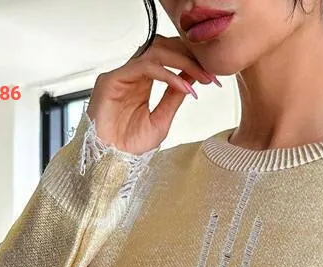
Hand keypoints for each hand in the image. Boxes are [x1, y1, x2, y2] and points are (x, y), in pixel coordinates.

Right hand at [86, 34, 221, 154]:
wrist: (111, 161)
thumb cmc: (129, 146)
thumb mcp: (161, 120)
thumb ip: (173, 97)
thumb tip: (191, 78)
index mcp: (142, 82)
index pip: (166, 58)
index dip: (190, 62)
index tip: (211, 75)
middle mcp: (131, 75)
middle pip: (161, 48)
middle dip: (188, 56)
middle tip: (209, 72)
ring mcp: (121, 75)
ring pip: (154, 52)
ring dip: (181, 61)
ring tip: (201, 76)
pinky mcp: (112, 80)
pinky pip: (144, 67)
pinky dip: (166, 74)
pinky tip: (183, 85)